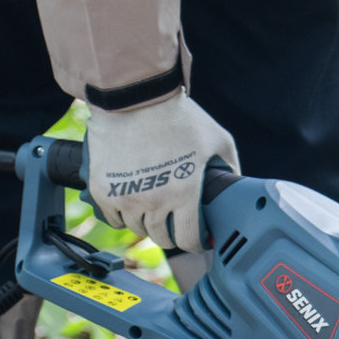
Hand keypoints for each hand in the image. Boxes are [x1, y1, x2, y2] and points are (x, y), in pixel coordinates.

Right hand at [85, 91, 237, 251]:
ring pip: (136, 229)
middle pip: (161, 238)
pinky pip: (112, 218)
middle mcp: (154, 202)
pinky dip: (121, 216)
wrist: (135, 95)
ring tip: (152, 210)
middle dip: (171, 233)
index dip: (196, 243)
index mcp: (185, 194)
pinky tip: (129, 205)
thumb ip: (230, 168)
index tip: (197, 240)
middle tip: (174, 223)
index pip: (189, 240)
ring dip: (146, 223)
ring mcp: (125, 197)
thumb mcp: (218, 141)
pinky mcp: (102, 189)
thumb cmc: (178, 116)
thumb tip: (235, 187)